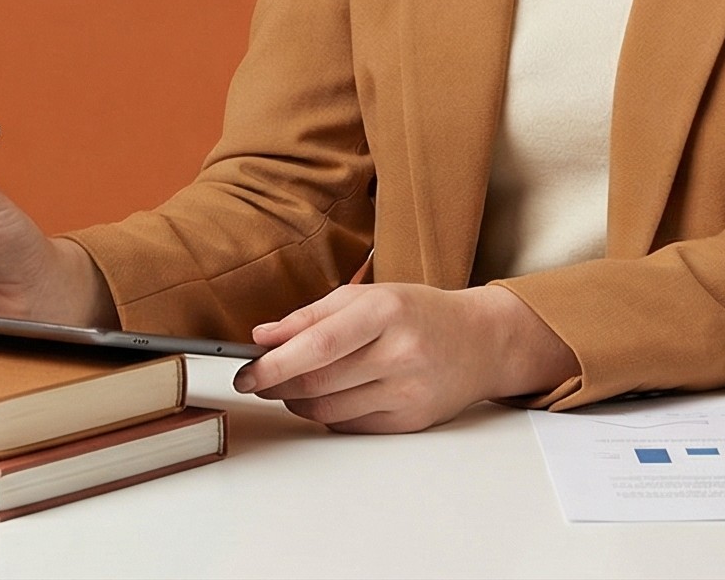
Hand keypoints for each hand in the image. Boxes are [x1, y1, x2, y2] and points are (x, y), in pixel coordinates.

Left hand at [229, 282, 577, 433]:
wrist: (480, 342)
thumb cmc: (418, 314)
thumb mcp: (368, 296)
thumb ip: (312, 315)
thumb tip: (263, 336)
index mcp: (385, 311)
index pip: (317, 344)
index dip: (273, 364)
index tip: (244, 373)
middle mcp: (400, 352)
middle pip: (317, 382)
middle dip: (276, 385)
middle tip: (258, 381)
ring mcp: (408, 391)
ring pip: (328, 410)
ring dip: (297, 402)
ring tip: (292, 386)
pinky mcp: (410, 421)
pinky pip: (349, 426)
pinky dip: (327, 415)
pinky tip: (329, 397)